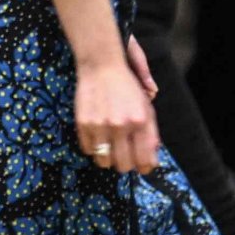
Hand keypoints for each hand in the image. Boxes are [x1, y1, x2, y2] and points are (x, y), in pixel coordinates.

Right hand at [73, 41, 158, 173]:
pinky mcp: (82, 123)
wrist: (101, 67)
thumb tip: (151, 160)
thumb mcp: (147, 109)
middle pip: (123, 166)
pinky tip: (98, 137)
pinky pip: (88, 150)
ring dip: (108, 158)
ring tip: (110, 148)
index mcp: (141, 123)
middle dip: (126, 165)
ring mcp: (100, 125)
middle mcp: (120, 126)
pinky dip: (94, 148)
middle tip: (125, 156)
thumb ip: (151, 135)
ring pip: (104, 161)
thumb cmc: (127, 88)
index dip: (145, 167)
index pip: (145, 160)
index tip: (142, 166)